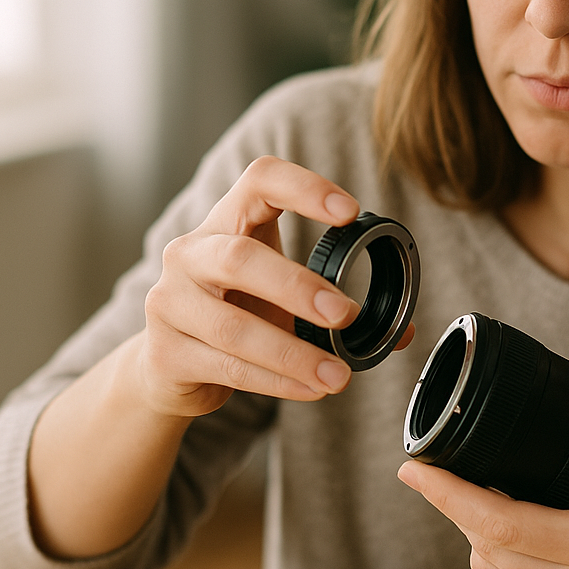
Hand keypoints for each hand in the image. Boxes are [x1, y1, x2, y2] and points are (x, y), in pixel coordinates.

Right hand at [138, 156, 412, 418]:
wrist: (169, 365)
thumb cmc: (237, 312)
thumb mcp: (280, 296)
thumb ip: (335, 306)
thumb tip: (403, 331)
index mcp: (227, 222)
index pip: (260, 180)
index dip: (304, 188)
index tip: (350, 212)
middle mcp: (191, 253)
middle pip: (240, 258)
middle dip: (298, 287)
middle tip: (346, 315)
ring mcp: (170, 302)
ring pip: (234, 327)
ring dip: (293, 354)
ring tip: (338, 375)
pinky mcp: (166, 352)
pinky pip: (228, 367)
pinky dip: (277, 382)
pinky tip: (310, 388)